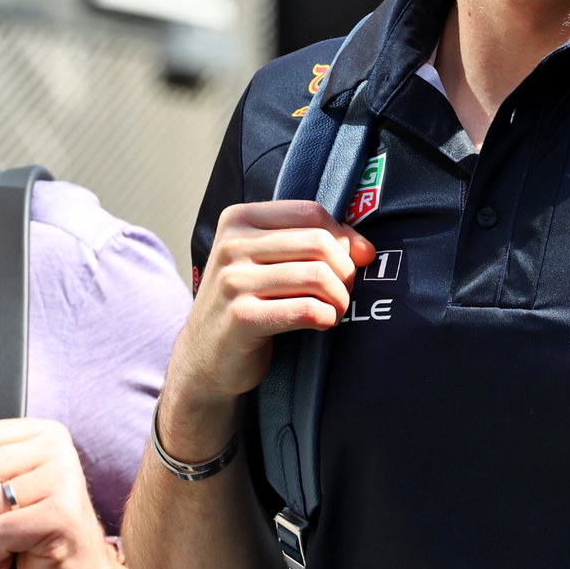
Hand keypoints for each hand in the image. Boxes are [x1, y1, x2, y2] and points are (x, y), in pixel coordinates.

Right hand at [157, 200, 375, 457]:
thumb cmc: (246, 303)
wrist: (205, 357)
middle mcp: (231, 245)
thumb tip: (364, 249)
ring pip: (317, 276)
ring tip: (334, 309)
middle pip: (318, 242)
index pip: (310, 212)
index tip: (350, 261)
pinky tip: (322, 323)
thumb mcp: (268, 261)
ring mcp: (232, 281)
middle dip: (344, 270)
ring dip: (339, 297)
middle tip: (342, 291)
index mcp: (238, 219)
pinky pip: (306, 310)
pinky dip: (326, 317)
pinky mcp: (241, 318)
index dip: (341, 236)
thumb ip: (313, 243)